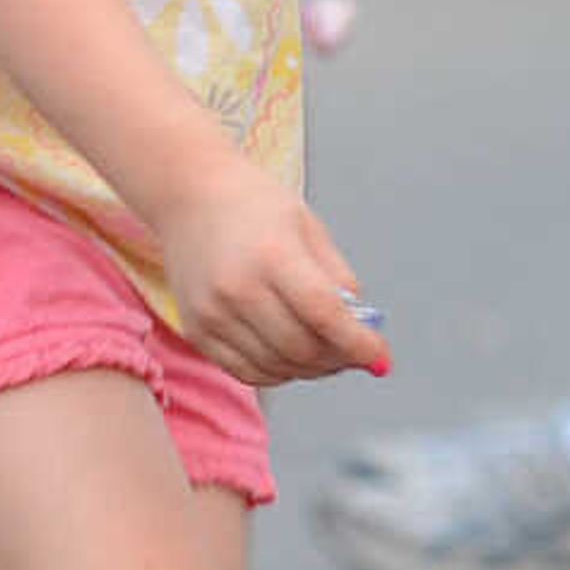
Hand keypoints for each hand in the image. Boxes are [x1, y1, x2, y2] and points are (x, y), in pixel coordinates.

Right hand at [154, 168, 384, 386]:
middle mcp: (238, 288)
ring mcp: (212, 314)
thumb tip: (360, 329)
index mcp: (273, 255)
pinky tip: (293, 357)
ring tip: (327, 354)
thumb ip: (337, 279)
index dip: (357, 344)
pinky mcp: (197, 331)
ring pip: (276, 367)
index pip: (324, 314)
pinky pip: (246, 371)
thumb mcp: (308, 227)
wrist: (189, 196)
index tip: (380, 358)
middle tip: (355, 354)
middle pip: (301, 348)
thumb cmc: (255, 207)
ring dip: (310, 370)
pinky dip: (277, 373)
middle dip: (338, 360)